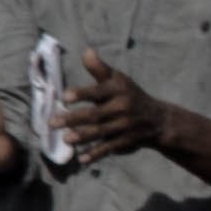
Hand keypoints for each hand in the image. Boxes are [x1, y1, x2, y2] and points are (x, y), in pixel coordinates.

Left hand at [55, 47, 162, 165]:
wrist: (158, 119)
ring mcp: (124, 126)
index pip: (98, 92)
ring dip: (83, 137)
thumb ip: (99, 69)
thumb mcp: (118, 80)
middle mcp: (122, 108)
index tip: (65, 97)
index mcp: (117, 91)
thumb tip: (86, 51)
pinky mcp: (126, 141)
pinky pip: (110, 148)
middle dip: (73, 119)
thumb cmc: (129, 95)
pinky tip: (82, 159)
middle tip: (52, 123)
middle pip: (95, 114)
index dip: (82, 94)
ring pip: (101, 132)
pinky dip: (97, 154)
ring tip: (66, 139)